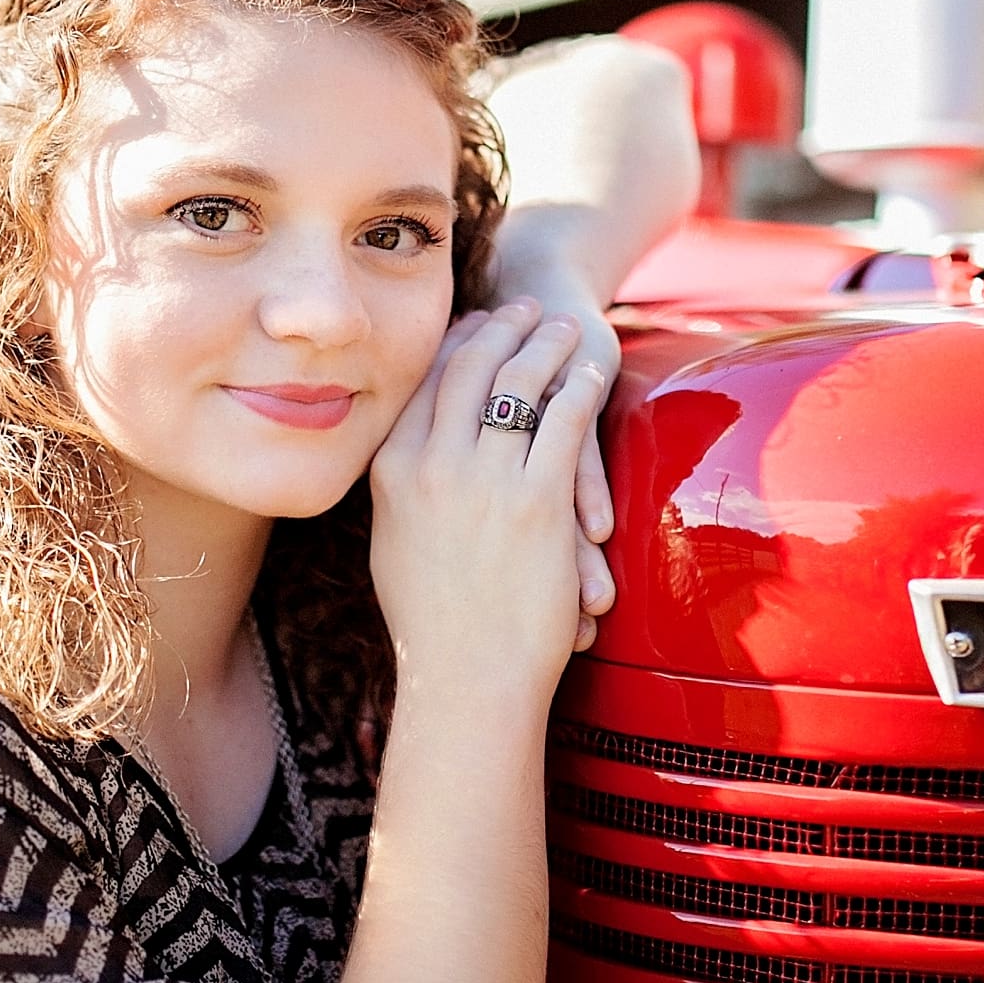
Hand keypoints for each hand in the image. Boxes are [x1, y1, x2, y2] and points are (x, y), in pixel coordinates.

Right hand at [368, 299, 610, 722]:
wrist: (467, 676)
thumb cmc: (434, 622)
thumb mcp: (394, 542)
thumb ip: (402, 489)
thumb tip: (407, 457)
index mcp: (393, 471)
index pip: (424, 382)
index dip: (455, 341)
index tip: (477, 319)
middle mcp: (433, 466)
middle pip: (469, 369)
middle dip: (500, 328)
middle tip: (525, 306)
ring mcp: (485, 482)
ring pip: (518, 384)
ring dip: (544, 345)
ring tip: (562, 326)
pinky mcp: (538, 501)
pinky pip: (562, 420)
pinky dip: (577, 387)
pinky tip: (591, 373)